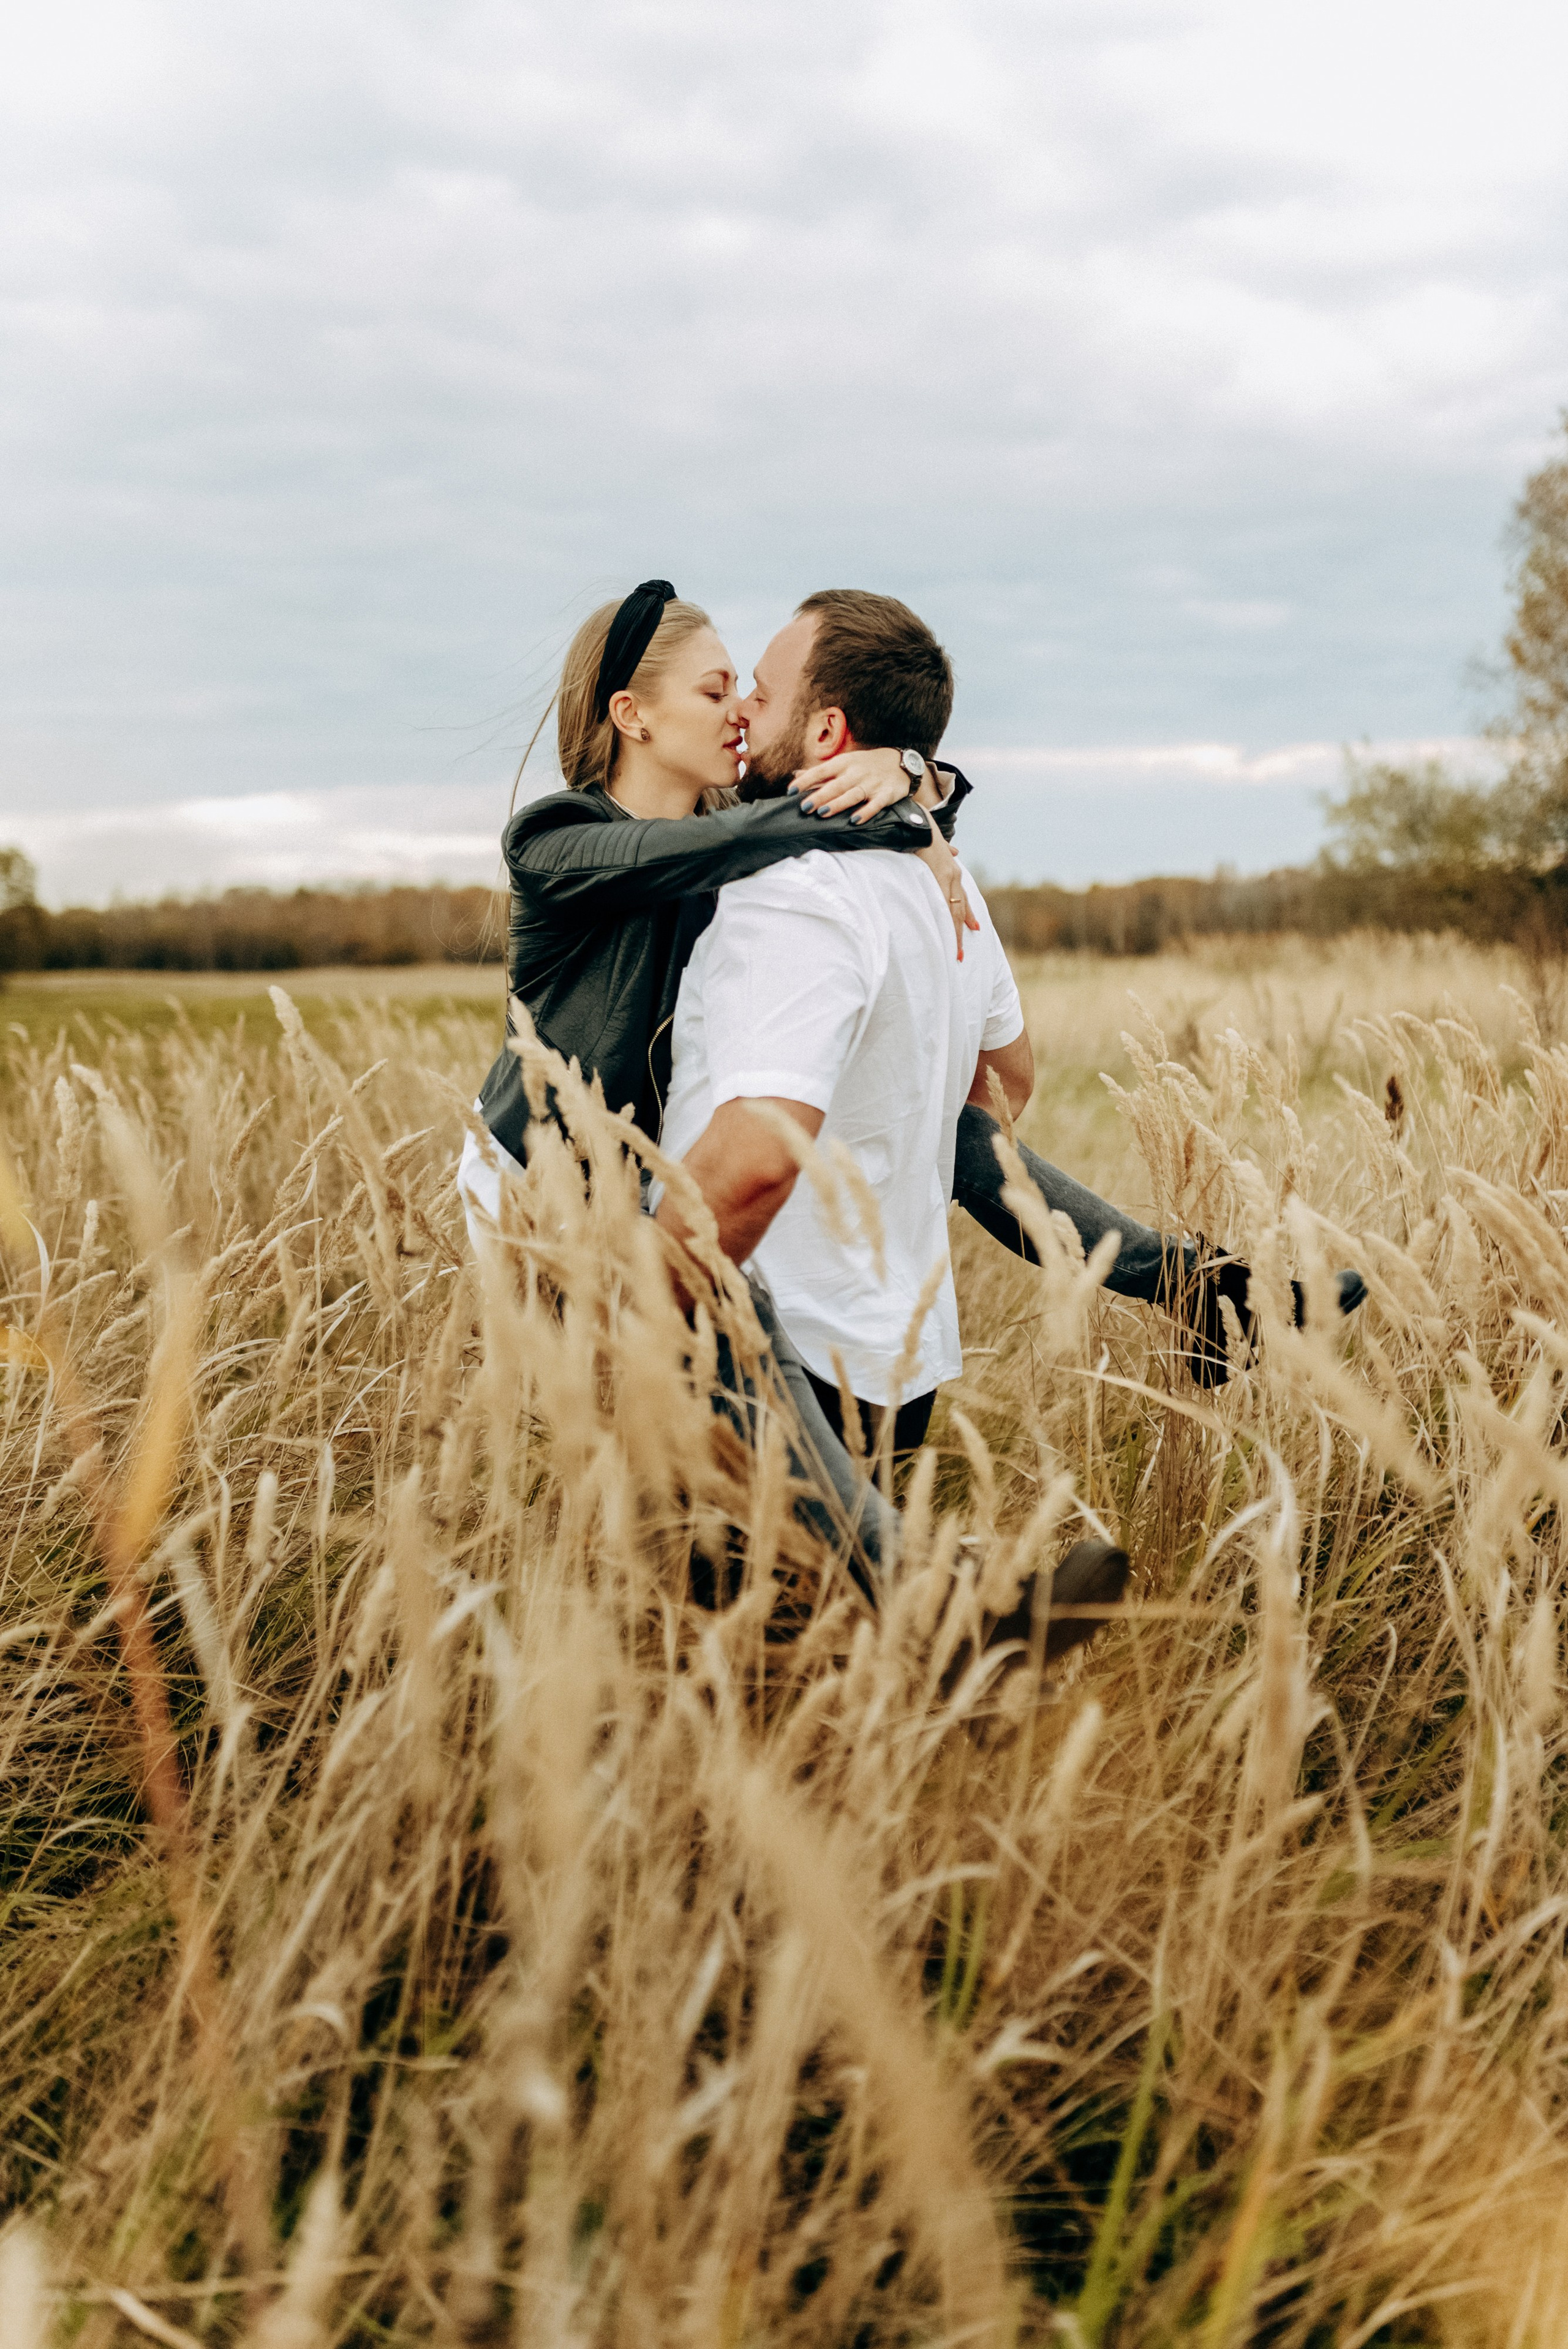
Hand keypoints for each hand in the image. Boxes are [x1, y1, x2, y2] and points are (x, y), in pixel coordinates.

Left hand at [791, 744, 909, 820]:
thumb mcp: (844, 763)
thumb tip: (796, 775)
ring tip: (823, 813)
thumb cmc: (865, 765)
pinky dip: (866, 812)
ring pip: (852, 795)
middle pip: (835, 785)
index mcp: (843, 763)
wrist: (901, 764)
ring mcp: (871, 784)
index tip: (790, 791)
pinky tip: (854, 820)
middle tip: (804, 808)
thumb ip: (821, 772)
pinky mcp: (885, 794)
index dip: (805, 781)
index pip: (821, 771)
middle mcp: (856, 773)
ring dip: (838, 804)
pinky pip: (875, 804)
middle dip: (819, 796)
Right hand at [917, 829, 979, 959]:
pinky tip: (944, 933)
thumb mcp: (939, 843)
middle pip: (960, 909)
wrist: (918, 819)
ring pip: (953, 911)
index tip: (975, 927)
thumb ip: (947, 851)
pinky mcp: (936, 877)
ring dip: (954, 933)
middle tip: (962, 954)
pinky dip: (943, 920)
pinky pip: (941, 904)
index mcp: (952, 871)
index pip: (962, 897)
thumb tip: (955, 852)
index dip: (968, 914)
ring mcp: (946, 878)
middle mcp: (953, 876)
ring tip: (957, 952)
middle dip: (960, 932)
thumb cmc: (924, 830)